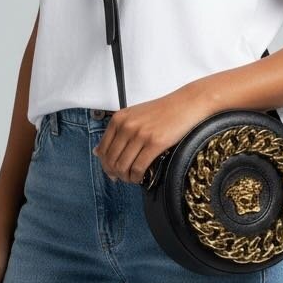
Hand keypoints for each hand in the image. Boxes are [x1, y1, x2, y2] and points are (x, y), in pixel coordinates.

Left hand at [93, 84, 214, 184]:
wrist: (185, 104)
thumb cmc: (162, 111)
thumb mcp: (133, 116)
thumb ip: (115, 132)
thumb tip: (97, 152)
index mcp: (119, 119)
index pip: (102, 149)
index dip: (105, 165)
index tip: (112, 171)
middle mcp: (126, 126)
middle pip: (111, 160)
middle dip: (115, 174)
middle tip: (123, 178)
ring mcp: (140, 134)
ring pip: (122, 166)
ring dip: (126, 177)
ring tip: (133, 178)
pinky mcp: (154, 143)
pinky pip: (138, 168)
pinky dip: (137, 177)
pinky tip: (141, 177)